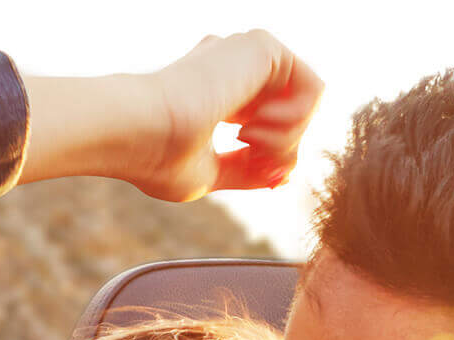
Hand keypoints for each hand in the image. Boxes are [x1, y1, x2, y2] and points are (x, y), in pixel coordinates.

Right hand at [136, 31, 322, 200]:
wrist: (139, 130)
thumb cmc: (157, 156)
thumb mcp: (209, 173)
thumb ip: (244, 170)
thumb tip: (282, 176)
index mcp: (216, 93)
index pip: (269, 125)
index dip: (276, 159)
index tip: (262, 178)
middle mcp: (232, 70)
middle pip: (291, 116)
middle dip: (284, 151)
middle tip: (255, 161)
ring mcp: (245, 56)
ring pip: (305, 103)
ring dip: (288, 138)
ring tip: (248, 143)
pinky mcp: (262, 47)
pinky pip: (313, 87)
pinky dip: (298, 119)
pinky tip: (259, 127)